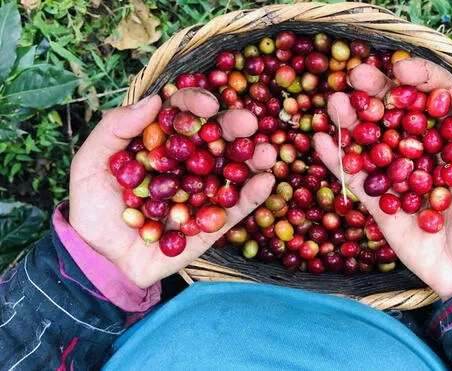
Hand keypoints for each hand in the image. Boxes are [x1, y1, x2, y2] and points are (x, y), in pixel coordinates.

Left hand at [69, 89, 275, 288]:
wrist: (101, 261)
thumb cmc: (94, 211)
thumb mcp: (90, 164)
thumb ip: (115, 129)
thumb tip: (154, 101)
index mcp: (160, 143)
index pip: (182, 115)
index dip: (194, 104)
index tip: (205, 105)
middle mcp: (186, 164)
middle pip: (214, 138)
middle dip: (233, 127)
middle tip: (247, 122)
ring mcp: (202, 192)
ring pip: (232, 170)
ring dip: (252, 159)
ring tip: (266, 152)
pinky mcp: (212, 223)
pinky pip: (235, 208)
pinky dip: (252, 195)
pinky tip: (265, 180)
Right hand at [314, 59, 451, 299]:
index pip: (435, 98)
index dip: (419, 78)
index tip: (401, 69)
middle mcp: (424, 151)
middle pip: (397, 113)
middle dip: (377, 92)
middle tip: (356, 77)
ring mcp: (400, 176)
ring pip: (371, 141)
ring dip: (351, 120)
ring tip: (336, 102)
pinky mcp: (381, 202)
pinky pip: (356, 178)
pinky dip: (337, 159)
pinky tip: (322, 139)